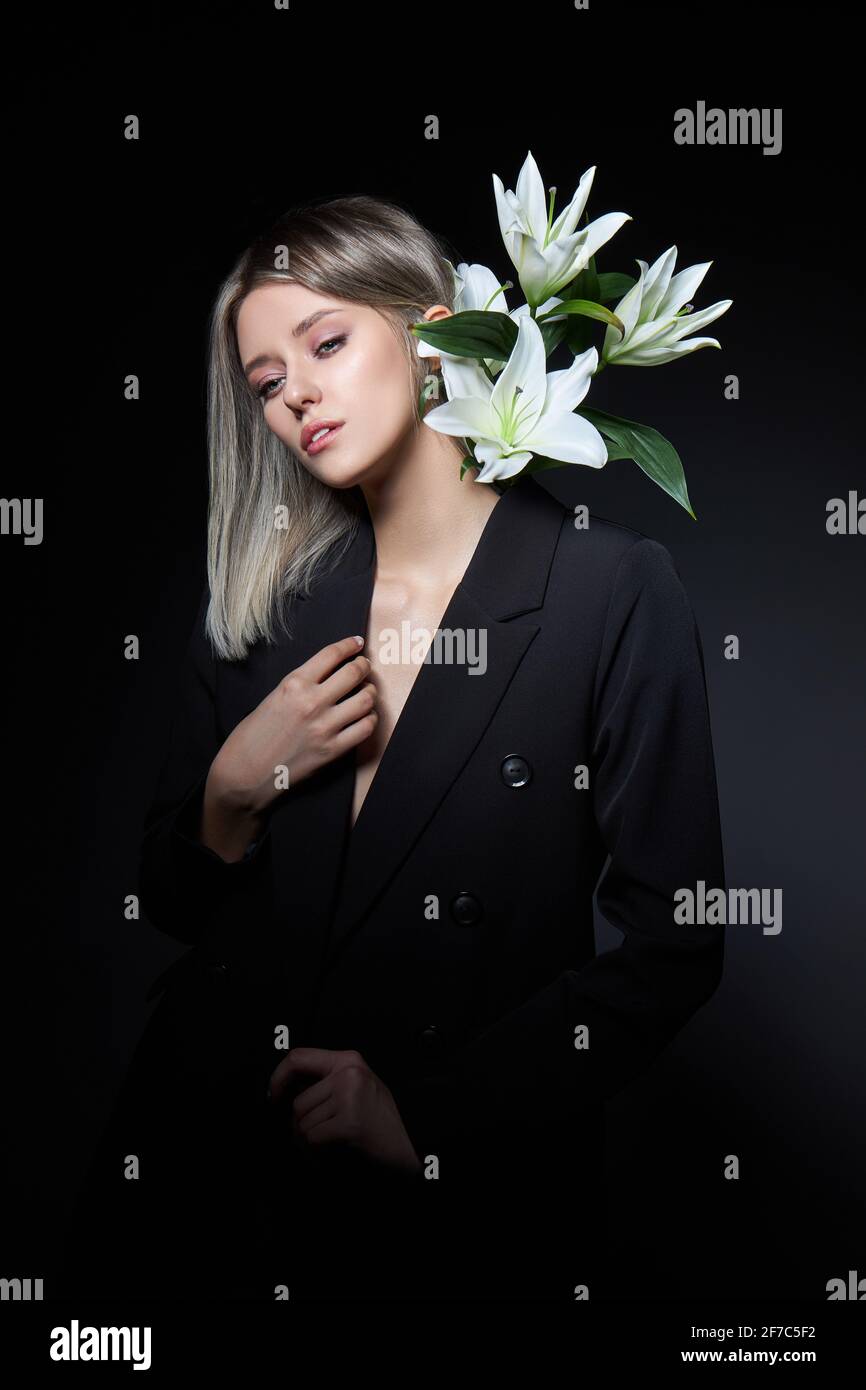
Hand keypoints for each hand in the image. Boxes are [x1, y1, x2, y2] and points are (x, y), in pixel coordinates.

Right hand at [206, 635, 377, 818]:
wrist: (244, 774)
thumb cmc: (251, 737)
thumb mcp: (272, 698)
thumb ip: (300, 686)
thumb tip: (327, 677)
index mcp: (293, 684)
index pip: (331, 655)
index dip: (349, 645)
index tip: (357, 643)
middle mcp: (312, 702)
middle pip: (354, 673)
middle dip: (364, 666)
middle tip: (364, 667)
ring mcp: (325, 727)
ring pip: (365, 699)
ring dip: (370, 692)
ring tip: (366, 692)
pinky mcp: (332, 750)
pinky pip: (365, 728)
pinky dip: (370, 719)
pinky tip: (365, 717)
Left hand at [268, 1048, 421, 1176]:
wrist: (409, 1148)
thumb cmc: (384, 1123)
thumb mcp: (357, 1089)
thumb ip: (328, 1082)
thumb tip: (287, 1087)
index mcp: (349, 1061)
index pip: (298, 1057)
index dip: (278, 1078)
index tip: (273, 1096)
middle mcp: (349, 1073)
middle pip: (298, 1102)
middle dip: (300, 1127)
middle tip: (315, 1139)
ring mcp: (349, 1096)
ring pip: (302, 1123)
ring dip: (308, 1142)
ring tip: (329, 1145)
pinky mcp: (349, 1121)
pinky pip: (312, 1138)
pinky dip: (316, 1152)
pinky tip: (332, 1153)